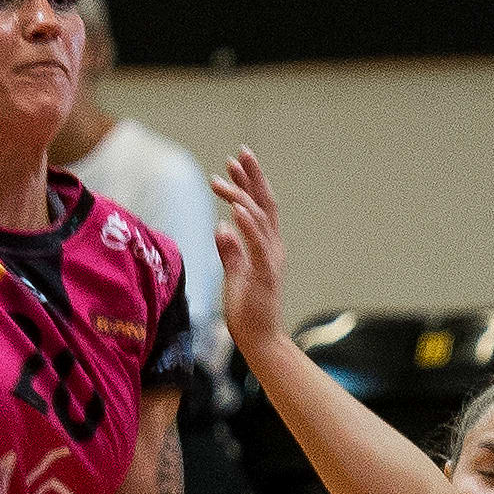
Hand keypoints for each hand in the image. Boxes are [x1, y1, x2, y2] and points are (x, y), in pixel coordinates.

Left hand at [209, 148, 286, 349]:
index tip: (235, 161)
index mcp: (267, 246)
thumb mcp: (235, 275)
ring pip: (258, 218)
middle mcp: (273, 247)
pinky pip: (257, 244)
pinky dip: (246, 224)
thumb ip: (229, 251)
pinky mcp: (266, 274)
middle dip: (251, 176)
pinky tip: (233, 209)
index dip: (249, 182)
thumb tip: (220, 227)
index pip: (259, 207)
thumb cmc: (248, 311)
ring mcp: (271, 259)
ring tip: (219, 178)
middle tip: (237, 153)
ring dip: (239, 196)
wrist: (261, 340)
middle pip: (264, 203)